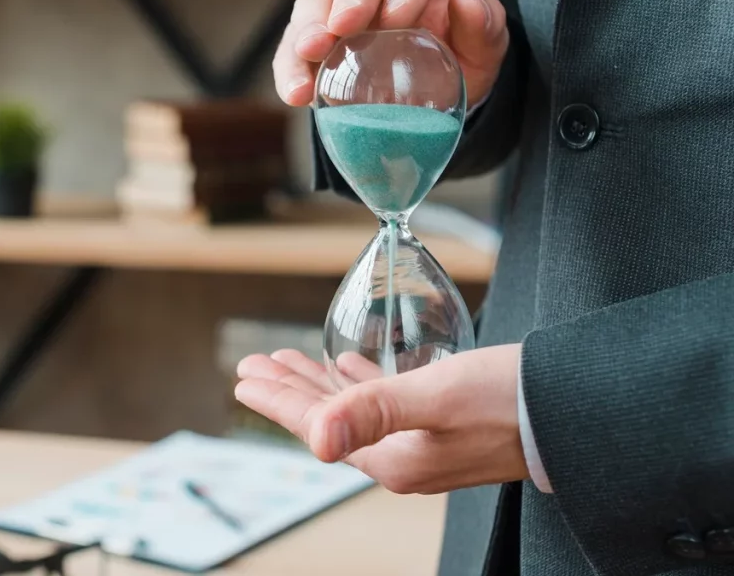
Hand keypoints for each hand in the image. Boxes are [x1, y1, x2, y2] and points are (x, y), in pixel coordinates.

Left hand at [234, 344, 527, 494]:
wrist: (575, 412)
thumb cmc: (510, 400)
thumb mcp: (436, 398)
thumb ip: (374, 412)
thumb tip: (318, 439)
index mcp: (392, 458)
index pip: (316, 426)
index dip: (277, 399)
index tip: (244, 376)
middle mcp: (401, 458)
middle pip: (327, 420)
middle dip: (288, 389)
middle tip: (253, 364)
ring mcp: (421, 445)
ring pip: (352, 410)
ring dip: (318, 384)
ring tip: (288, 360)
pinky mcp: (442, 429)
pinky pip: (383, 405)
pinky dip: (358, 384)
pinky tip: (348, 368)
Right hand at [273, 0, 509, 108]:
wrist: (429, 89)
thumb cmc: (455, 54)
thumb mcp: (483, 44)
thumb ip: (484, 24)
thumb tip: (466, 2)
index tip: (398, 18)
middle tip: (343, 27)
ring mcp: (333, 3)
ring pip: (314, 2)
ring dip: (309, 29)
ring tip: (310, 54)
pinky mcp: (309, 40)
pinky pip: (291, 50)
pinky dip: (290, 70)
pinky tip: (296, 93)